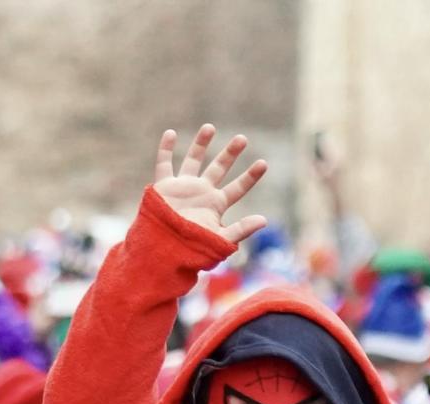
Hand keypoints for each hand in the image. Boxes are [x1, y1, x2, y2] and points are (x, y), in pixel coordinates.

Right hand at [153, 125, 268, 244]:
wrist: (164, 250)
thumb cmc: (192, 249)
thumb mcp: (220, 240)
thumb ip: (241, 229)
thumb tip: (265, 220)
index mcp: (216, 205)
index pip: (238, 188)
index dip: (250, 176)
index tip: (263, 163)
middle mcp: (201, 193)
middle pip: (218, 168)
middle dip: (230, 154)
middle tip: (242, 138)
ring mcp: (183, 188)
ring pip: (193, 160)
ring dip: (201, 144)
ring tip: (210, 127)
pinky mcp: (164, 187)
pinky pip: (164, 164)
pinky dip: (166, 149)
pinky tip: (171, 133)